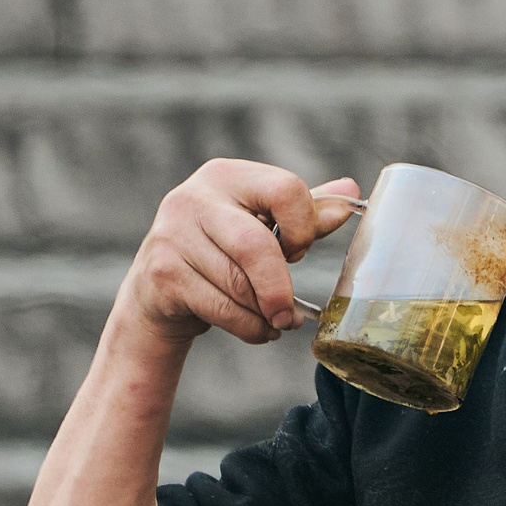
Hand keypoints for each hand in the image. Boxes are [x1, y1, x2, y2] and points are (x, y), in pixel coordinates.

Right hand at [113, 160, 363, 346]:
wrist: (155, 292)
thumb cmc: (219, 252)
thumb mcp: (260, 225)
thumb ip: (302, 211)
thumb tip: (350, 191)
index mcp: (226, 176)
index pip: (285, 190)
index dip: (303, 228)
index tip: (298, 252)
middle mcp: (194, 198)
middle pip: (256, 245)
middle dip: (280, 287)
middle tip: (292, 314)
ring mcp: (172, 235)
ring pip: (238, 284)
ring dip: (265, 313)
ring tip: (275, 321)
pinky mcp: (162, 274)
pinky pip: (220, 308)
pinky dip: (249, 327)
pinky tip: (257, 328)